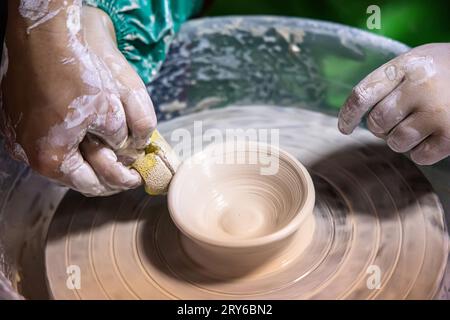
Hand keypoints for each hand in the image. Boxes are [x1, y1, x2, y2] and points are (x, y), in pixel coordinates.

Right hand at [1, 1, 155, 195]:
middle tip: (125, 168)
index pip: (91, 185)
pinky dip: (67, 142)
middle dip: (102, 173)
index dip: (118, 183)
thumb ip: (120, 142)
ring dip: (85, 158)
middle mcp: (28, 152)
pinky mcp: (15, 118)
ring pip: (59, 157)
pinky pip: (46, 140)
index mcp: (51, 158)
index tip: (134, 177)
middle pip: (73, 175)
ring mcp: (18, 135)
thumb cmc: (75, 75)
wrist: (43, 37)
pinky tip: (84, 133)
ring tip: (108, 151)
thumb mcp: (111, 114)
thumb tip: (125, 150)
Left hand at [338, 43, 449, 164]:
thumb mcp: (416, 63)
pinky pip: (419, 156)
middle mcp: (420, 87)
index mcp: (406, 66)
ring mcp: (437, 112)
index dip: (348, 115)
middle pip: (377, 123)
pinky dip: (421, 152)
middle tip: (398, 119)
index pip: (362, 94)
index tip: (344, 128)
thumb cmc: (444, 71)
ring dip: (401, 140)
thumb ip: (388, 82)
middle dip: (381, 127)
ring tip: (419, 125)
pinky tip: (433, 136)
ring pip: (395, 142)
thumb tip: (354, 115)